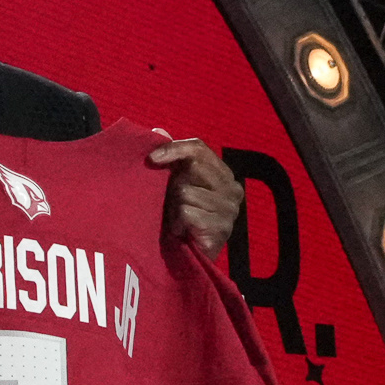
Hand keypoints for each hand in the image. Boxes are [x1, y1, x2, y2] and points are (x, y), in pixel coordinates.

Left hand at [148, 132, 243, 248]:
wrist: (189, 254)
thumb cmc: (184, 216)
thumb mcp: (177, 183)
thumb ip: (172, 158)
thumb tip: (158, 130)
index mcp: (224, 173)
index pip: (200, 148)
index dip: (174, 149)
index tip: (152, 158)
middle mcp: (232, 188)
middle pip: (193, 167)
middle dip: (175, 183)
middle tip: (174, 202)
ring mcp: (230, 209)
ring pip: (187, 191)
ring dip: (175, 206)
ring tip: (179, 218)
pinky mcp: (221, 227)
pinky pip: (188, 212)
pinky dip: (178, 221)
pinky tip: (182, 230)